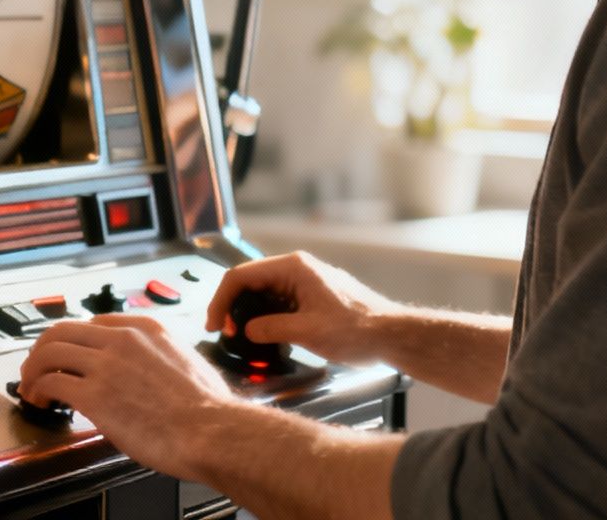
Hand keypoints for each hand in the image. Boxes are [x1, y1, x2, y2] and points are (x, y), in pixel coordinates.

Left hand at [17, 315, 242, 481]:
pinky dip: (38, 391)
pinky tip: (41, 402)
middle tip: (36, 367)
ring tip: (31, 387)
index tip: (69, 354)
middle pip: (63, 330)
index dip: (74, 340)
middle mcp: (122, 340)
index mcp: (146, 329)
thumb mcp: (188, 363)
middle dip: (43, 349)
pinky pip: (51, 383)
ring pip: (50, 352)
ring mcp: (105, 365)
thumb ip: (162, 359)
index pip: (94, 322)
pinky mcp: (94, 395)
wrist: (212, 431)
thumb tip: (156, 371)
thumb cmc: (209, 409)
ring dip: (33, 370)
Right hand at [203, 251, 403, 363]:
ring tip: (242, 337)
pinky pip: (278, 302)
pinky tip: (264, 335)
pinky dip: (265, 317)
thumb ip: (271, 329)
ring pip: (263, 293)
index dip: (221, 300)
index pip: (241, 276)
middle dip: (232, 306)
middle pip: (250, 282)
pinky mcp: (311, 296)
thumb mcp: (309, 332)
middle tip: (224, 332)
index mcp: (294, 268)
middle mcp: (298, 269)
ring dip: (248, 313)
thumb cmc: (359, 329)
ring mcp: (305, 282)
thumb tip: (246, 330)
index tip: (214, 323)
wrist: (392, 335)